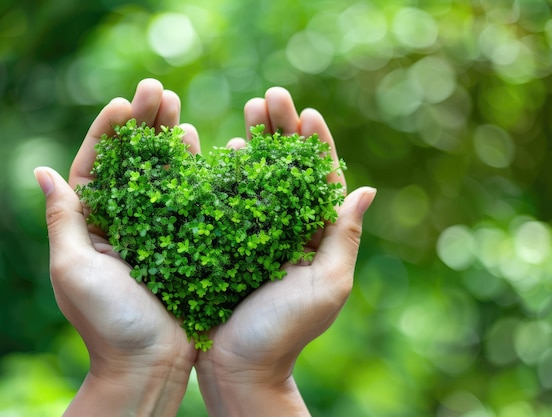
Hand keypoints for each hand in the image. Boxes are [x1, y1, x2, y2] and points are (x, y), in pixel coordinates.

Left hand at [35, 79, 199, 416]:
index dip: (108, 134)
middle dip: (142, 126)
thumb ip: (65, 221)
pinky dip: (193, 171)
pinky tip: (201, 143)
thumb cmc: (107, 323)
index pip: (95, 168)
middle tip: (157, 91)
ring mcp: (158, 232)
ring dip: (167, 139)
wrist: (151, 365)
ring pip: (162, 175)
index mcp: (91, 227)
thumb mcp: (74, 269)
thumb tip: (43, 172)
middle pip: (131, 163)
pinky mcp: (187, 242)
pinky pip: (190, 200)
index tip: (125, 104)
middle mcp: (124, 224)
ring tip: (176, 106)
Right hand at [195, 87, 375, 416]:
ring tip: (251, 110)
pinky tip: (216, 142)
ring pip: (257, 175)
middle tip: (273, 97)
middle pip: (288, 169)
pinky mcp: (222, 239)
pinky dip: (221, 168)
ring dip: (256, 139)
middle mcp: (287, 229)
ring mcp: (253, 232)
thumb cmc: (286, 331)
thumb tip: (367, 188)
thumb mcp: (326, 285)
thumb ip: (344, 236)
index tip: (309, 113)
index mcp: (316, 237)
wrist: (238, 367)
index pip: (320, 181)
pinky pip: (223, 197)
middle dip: (283, 131)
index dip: (317, 145)